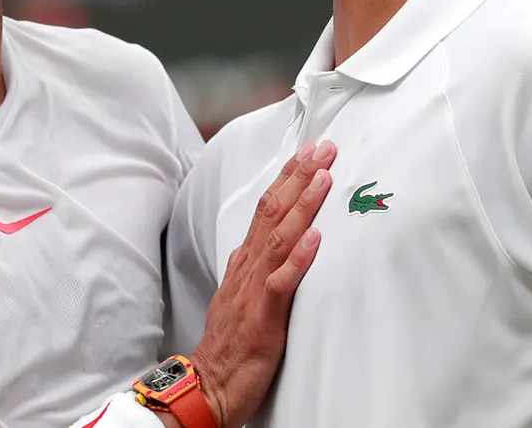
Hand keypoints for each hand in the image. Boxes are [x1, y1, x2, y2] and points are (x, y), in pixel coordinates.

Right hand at [191, 140, 335, 427]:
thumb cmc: (229, 343)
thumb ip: (259, 267)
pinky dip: (298, 258)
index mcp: (246, 260)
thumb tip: (278, 242)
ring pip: (279, 237)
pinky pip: (281, 282)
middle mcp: (248, 266)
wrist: (207, 384)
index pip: (267, 208)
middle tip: (324, 147)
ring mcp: (254, 289)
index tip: (309, 152)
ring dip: (303, 204)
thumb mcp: (243, 294)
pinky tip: (315, 237)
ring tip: (324, 177)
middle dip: (300, 176)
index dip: (288, 178)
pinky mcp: (262, 316)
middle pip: (273, 211)